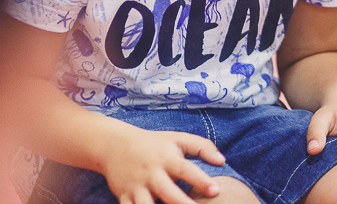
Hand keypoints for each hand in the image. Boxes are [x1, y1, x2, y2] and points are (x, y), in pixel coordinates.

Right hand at [100, 127, 225, 203]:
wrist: (114, 144)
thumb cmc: (153, 144)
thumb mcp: (177, 139)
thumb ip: (201, 147)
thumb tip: (222, 161)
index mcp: (166, 158)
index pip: (186, 169)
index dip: (201, 180)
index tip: (216, 190)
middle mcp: (152, 173)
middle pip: (168, 193)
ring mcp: (137, 187)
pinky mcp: (124, 197)